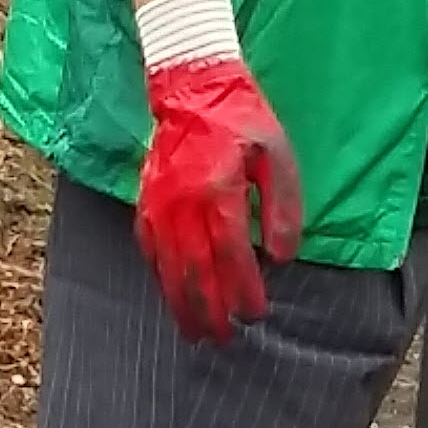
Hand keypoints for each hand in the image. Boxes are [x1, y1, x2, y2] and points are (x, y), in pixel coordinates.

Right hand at [136, 61, 302, 343]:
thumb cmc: (244, 122)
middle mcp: (182, 202)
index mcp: (218, 189)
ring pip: (167, 266)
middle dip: (210, 310)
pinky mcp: (146, 201)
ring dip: (181, 304)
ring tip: (196, 333)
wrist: (193, 88)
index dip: (243, 290)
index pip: (231, 254)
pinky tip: (172, 296)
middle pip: (194, 270)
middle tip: (225, 339)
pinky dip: (161, 278)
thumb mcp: (278, 157)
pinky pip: (149, 250)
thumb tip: (280, 259)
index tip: (255, 314)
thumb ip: (281, 209)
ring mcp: (158, 203)